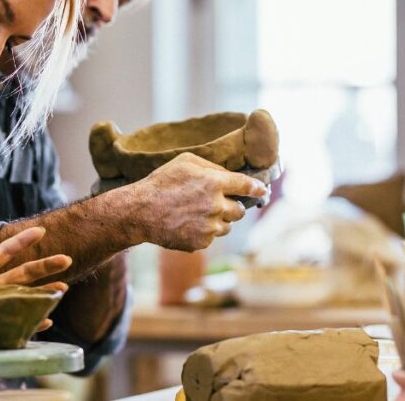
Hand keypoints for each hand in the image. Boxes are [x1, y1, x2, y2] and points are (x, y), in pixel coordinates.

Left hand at [0, 227, 71, 341]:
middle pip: (23, 273)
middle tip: (66, 259)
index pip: (2, 254)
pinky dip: (34, 323)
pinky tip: (47, 321)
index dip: (20, 242)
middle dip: (45, 266)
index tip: (40, 231)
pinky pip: (21, 323)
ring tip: (64, 289)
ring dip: (45, 293)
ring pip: (26, 296)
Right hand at [130, 153, 267, 250]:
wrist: (140, 212)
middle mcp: (217, 206)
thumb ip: (211, 167)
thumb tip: (229, 176)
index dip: (258, 189)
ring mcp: (209, 227)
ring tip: (195, 213)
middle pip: (240, 210)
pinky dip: (203, 232)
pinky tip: (186, 224)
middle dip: (232, 206)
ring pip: (226, 226)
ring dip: (218, 220)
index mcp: (215, 183)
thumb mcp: (185, 162)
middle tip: (216, 203)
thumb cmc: (161, 182)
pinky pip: (211, 238)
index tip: (263, 191)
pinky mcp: (201, 243)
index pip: (247, 186)